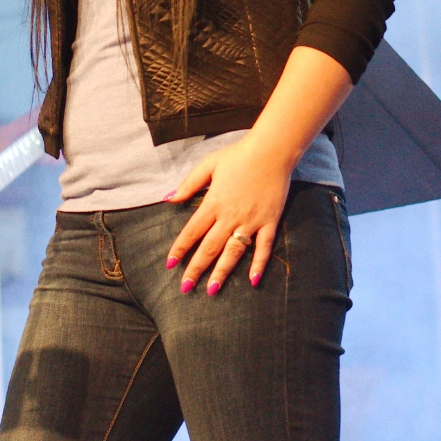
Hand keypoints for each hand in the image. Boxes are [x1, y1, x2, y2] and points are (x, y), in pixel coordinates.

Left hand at [165, 135, 295, 294]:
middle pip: (210, 247)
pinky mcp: (269, 222)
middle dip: (196, 269)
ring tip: (212, 290)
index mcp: (214, 203)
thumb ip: (189, 184)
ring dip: (222, 272)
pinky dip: (259, 264)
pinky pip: (264, 247)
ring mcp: (251, 221)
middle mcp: (230, 216)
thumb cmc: (238, 155)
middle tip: (186, 288)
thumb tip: (168, 199)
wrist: (271, 150)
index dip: (180, 249)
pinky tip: (253, 280)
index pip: (192, 232)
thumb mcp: (209, 164)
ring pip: (233, 252)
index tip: (170, 264)